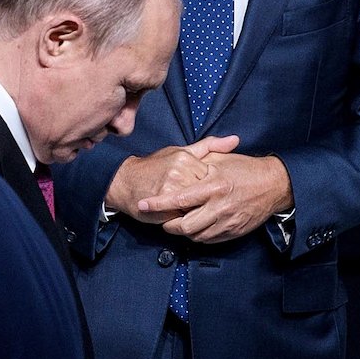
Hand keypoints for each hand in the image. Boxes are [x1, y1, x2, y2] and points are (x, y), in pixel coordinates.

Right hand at [105, 136, 238, 221]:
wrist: (124, 182)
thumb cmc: (154, 167)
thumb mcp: (180, 151)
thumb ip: (209, 146)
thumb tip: (235, 140)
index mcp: (186, 158)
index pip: (212, 175)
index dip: (209, 186)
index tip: (207, 189)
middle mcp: (180, 172)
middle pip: (205, 192)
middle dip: (205, 200)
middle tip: (202, 202)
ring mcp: (172, 189)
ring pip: (196, 206)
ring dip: (196, 210)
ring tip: (190, 209)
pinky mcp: (163, 206)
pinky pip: (184, 217)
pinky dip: (185, 219)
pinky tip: (180, 215)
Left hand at [137, 152, 292, 243]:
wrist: (274, 184)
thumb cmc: (245, 168)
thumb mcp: (220, 159)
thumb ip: (198, 159)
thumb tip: (177, 161)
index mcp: (213, 186)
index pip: (178, 198)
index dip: (158, 203)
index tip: (143, 204)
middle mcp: (219, 207)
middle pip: (185, 226)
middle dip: (169, 225)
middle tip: (163, 219)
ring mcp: (227, 222)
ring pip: (196, 236)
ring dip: (183, 232)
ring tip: (178, 223)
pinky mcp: (234, 231)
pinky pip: (209, 240)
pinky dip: (198, 236)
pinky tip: (195, 227)